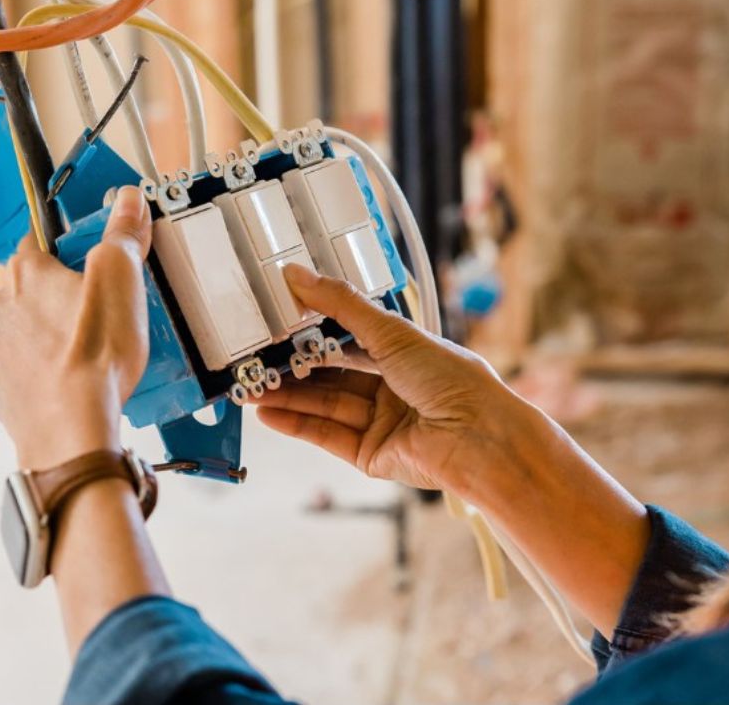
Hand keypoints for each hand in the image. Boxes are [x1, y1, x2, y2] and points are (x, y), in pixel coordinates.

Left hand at [0, 186, 151, 468]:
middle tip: (91, 305)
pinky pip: (16, 367)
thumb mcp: (121, 278)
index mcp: (23, 274)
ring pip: (15, 327)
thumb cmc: (91, 358)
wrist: (71, 432)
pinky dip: (36, 368)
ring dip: (40, 330)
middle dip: (50, 290)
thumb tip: (127, 201)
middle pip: (21, 285)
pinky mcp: (0, 390)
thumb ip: (123, 234)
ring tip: (84, 344)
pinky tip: (68, 374)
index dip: (66, 248)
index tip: (87, 259)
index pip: (35, 241)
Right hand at [253, 265, 516, 495]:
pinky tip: (267, 412)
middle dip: (293, 367)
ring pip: (324, 404)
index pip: (349, 336)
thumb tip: (296, 273)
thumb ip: (340, 304)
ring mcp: (381, 422)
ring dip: (287, 395)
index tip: (279, 319)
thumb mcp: (391, 331)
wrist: (478, 439)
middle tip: (255, 357)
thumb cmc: (451, 378)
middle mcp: (392, 386)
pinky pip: (326, 435)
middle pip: (331, 374)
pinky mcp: (371, 455)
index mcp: (404, 353)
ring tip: (250, 386)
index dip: (314, 329)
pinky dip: (296, 423)